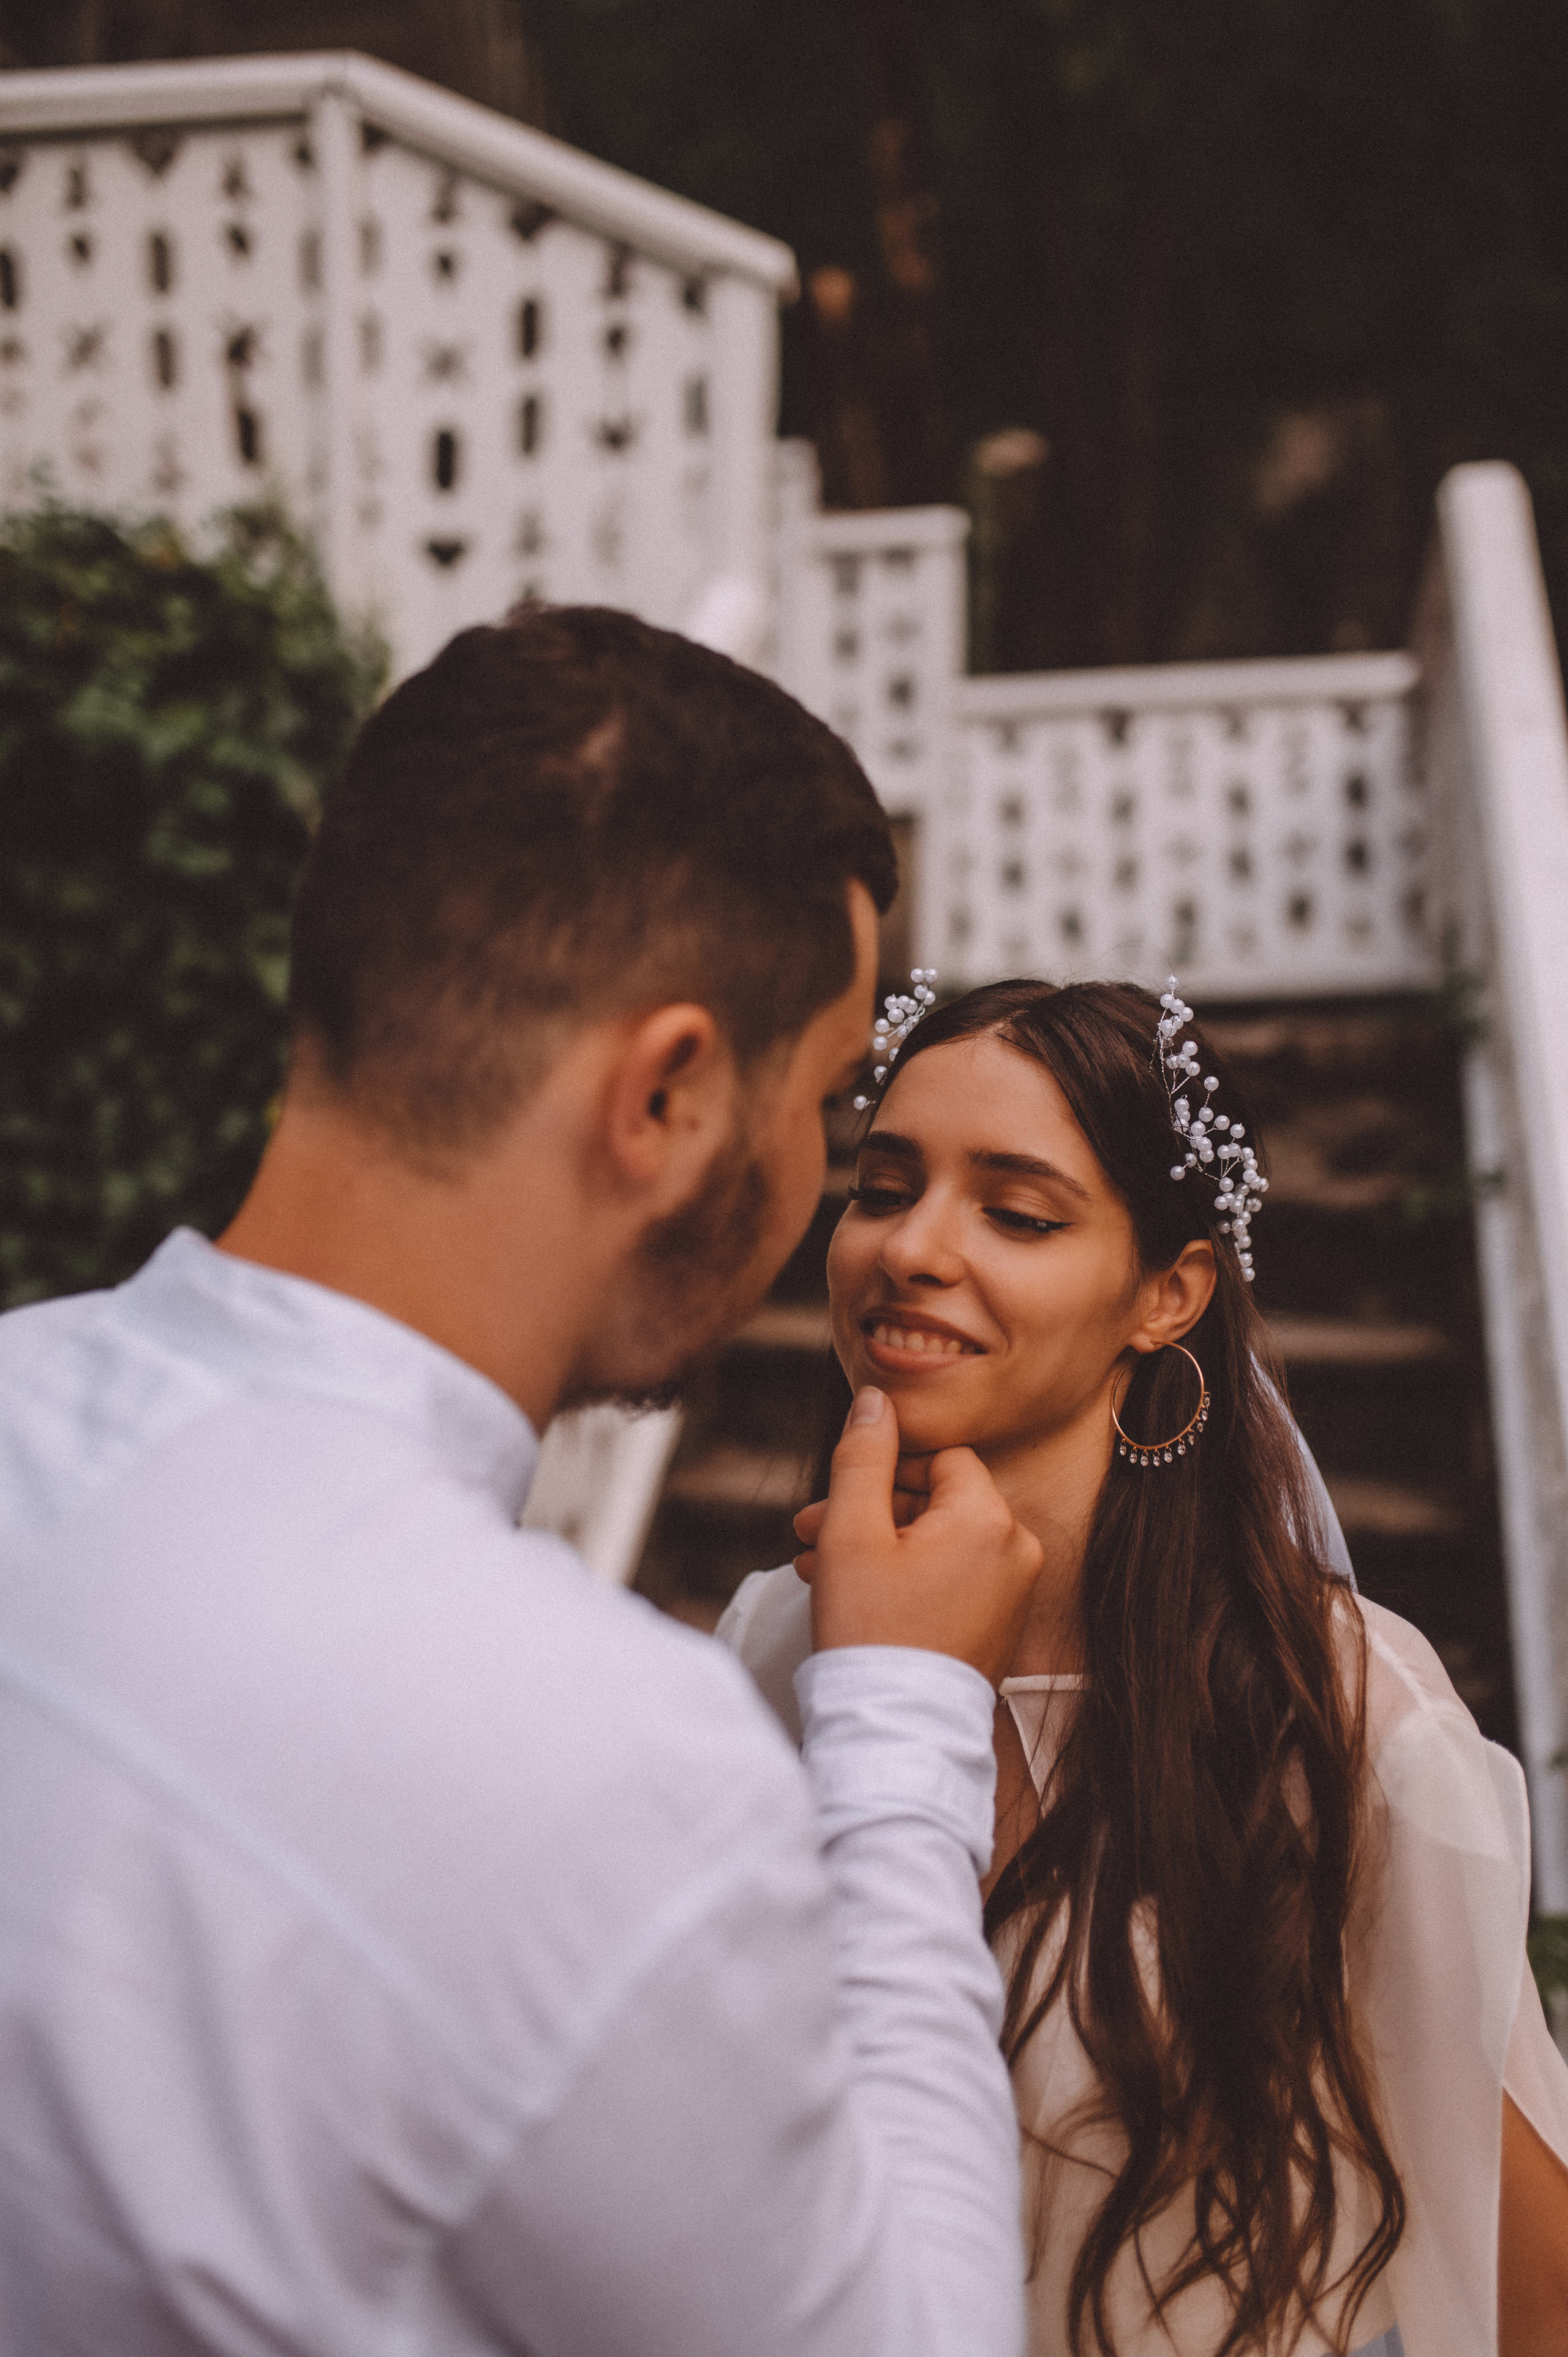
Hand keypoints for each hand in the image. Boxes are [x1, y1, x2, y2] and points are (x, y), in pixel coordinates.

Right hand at [796, 1387, 1042, 1684]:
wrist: (896, 1734)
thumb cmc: (871, 1631)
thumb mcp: (852, 1530)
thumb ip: (863, 1455)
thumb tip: (877, 1397)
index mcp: (989, 1518)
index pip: (939, 1459)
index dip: (882, 1471)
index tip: (835, 1499)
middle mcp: (1016, 1550)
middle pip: (936, 1500)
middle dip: (869, 1511)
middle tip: (811, 1533)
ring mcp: (1013, 1592)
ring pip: (937, 1541)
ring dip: (879, 1545)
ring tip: (821, 1567)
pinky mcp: (1000, 1625)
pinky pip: (951, 1577)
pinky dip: (907, 1576)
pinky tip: (855, 1593)